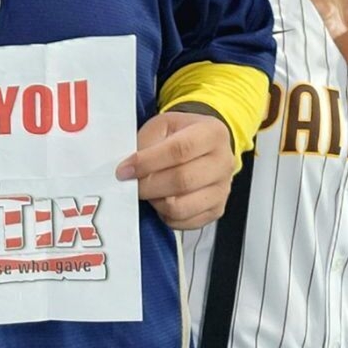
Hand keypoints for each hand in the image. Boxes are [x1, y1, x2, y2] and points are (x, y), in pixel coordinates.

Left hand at [116, 110, 234, 228]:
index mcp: (212, 133)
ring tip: (148, 191)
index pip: (180, 150)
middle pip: (183, 181)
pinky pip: (184, 222)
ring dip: (156, 202)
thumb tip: (129, 171)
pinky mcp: (216, 210)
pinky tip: (161, 200)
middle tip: (131, 183)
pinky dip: (165, 215)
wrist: (203, 146)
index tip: (125, 170)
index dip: (148, 162)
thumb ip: (146, 145)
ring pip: (182, 207)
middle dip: (149, 185)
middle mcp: (223, 162)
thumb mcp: (162, 126)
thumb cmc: (180, 135)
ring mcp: (223, 189)